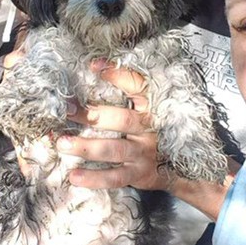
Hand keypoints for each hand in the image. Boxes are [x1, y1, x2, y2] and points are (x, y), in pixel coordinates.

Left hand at [56, 64, 170, 190]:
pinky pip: (116, 177)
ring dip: (87, 146)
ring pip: (115, 149)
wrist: (181, 167)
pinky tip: (75, 176)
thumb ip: (129, 93)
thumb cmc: (154, 131)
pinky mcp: (139, 174)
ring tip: (63, 143)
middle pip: (122, 119)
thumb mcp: (148, 109)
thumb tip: (95, 69)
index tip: (94, 66)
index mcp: (151, 106)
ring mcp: (145, 152)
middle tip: (67, 111)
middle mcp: (150, 128)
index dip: (117, 75)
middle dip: (93, 115)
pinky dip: (94, 178)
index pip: (137, 85)